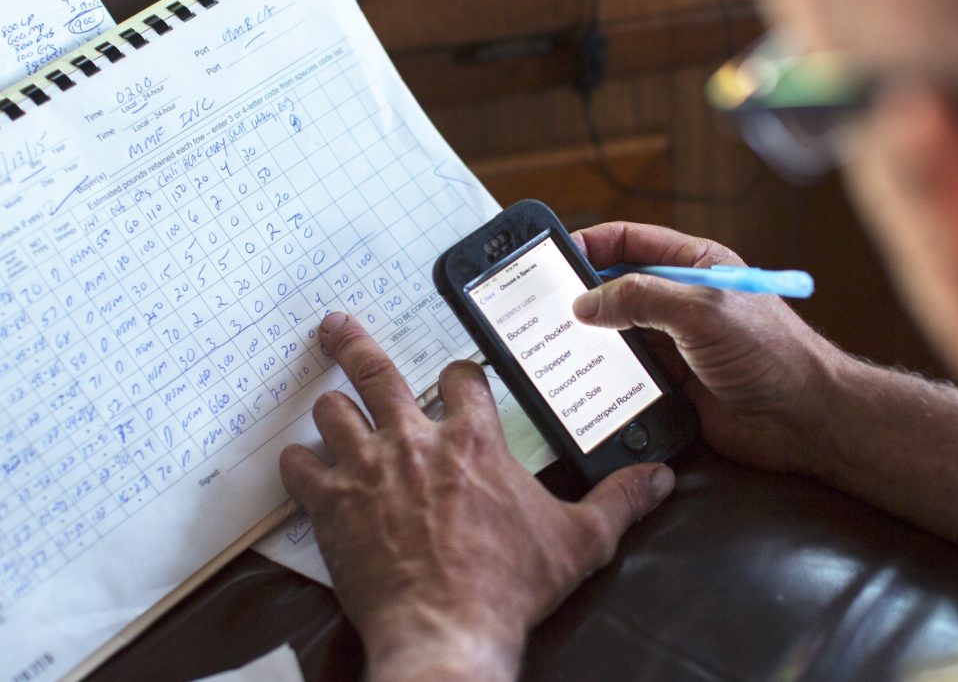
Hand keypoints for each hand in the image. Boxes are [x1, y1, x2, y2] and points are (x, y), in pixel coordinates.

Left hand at [279, 313, 675, 680]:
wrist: (446, 631)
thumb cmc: (507, 587)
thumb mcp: (579, 542)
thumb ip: (618, 502)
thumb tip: (658, 479)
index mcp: (474, 442)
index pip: (463, 379)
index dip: (460, 378)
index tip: (458, 382)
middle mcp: (415, 442)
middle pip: (377, 372)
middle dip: (354, 344)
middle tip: (335, 326)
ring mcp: (367, 469)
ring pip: (333, 413)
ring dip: (332, 411)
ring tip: (328, 406)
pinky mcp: (332, 505)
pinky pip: (300, 467)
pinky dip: (299, 464)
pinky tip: (303, 467)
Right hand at [571, 222, 844, 474]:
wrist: (804, 419)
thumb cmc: (774, 354)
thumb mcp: (703, 311)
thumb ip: (642, 298)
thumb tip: (588, 302)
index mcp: (694, 265)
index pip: (630, 241)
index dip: (591, 245)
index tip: (555, 258)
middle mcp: (681, 300)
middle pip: (617, 287)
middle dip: (582, 295)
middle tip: (546, 305)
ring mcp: (675, 342)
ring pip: (617, 333)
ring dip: (591, 339)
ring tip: (557, 343)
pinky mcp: (671, 382)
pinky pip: (625, 373)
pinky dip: (603, 375)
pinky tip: (584, 378)